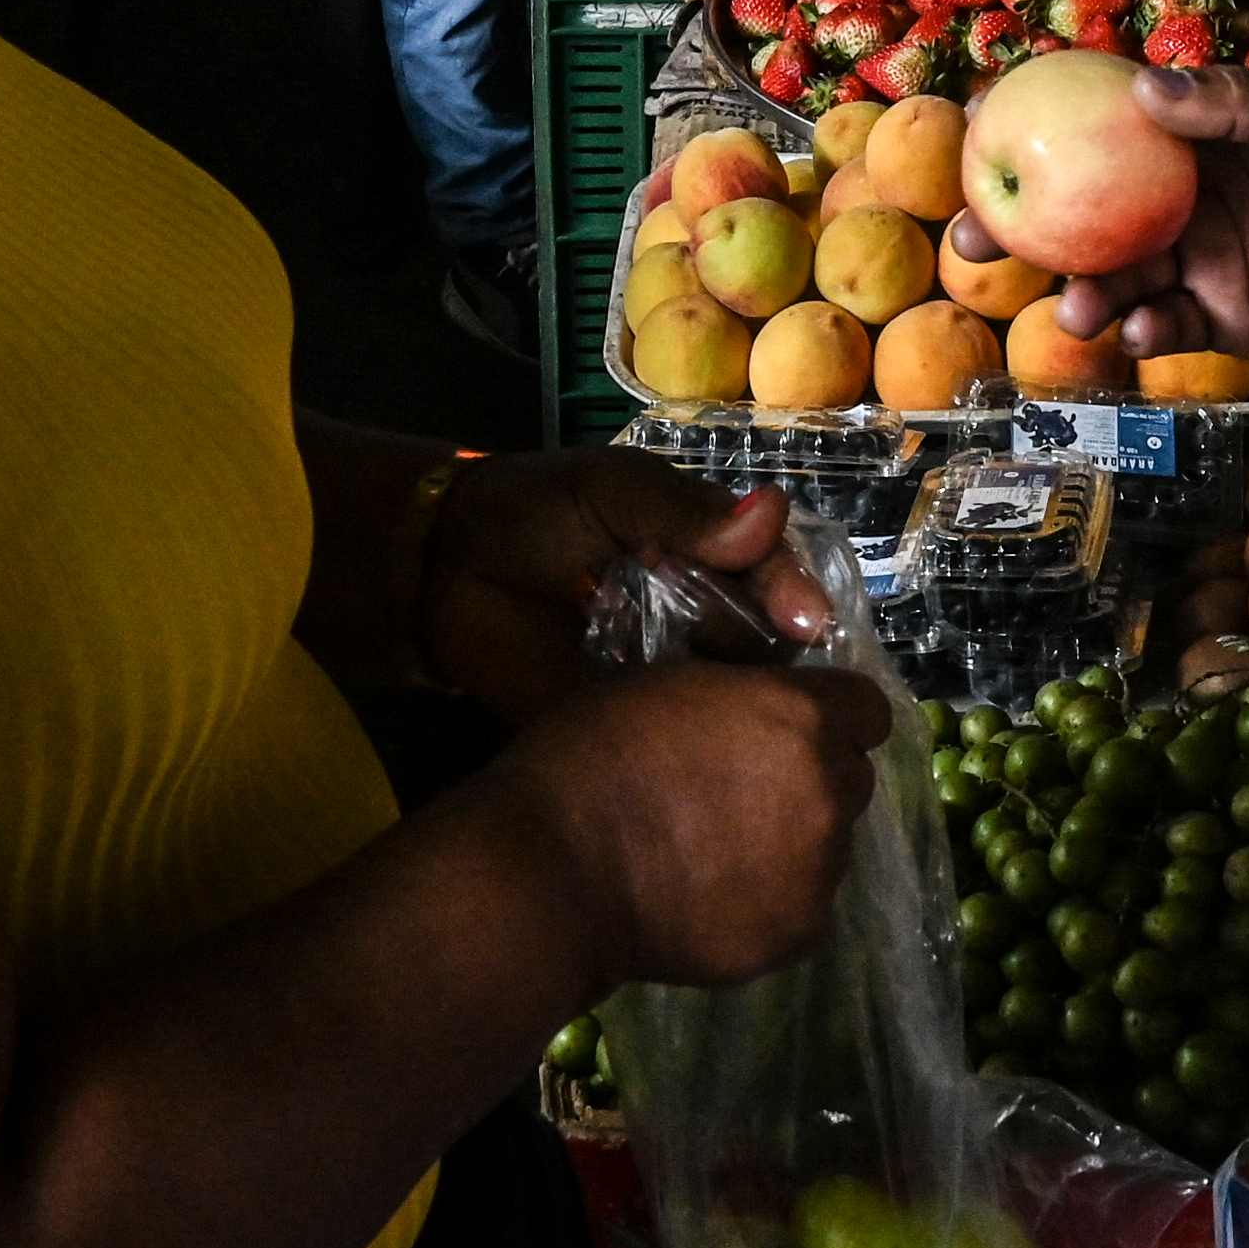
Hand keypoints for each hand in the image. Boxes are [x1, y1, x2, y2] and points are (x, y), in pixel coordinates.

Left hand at [427, 458, 835, 716]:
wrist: (442, 568)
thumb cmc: (533, 510)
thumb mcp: (612, 490)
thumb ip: (685, 509)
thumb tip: (772, 513)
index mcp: (711, 554)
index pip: (775, 575)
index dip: (794, 596)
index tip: (806, 621)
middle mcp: (703, 616)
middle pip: (765, 645)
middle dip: (779, 662)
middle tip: (785, 684)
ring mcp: (667, 673)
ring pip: (727, 698)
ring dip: (742, 711)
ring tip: (751, 728)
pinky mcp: (627, 720)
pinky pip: (671, 739)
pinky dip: (690, 747)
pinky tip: (704, 758)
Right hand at [495, 659, 887, 990]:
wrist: (552, 872)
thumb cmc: (588, 758)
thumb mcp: (665, 685)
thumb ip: (738, 696)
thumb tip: (761, 712)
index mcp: (801, 716)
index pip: (866, 710)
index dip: (832, 718)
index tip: (793, 731)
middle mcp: (827, 789)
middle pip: (851, 780)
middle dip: (812, 781)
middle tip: (746, 796)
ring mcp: (818, 868)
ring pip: (830, 847)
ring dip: (794, 844)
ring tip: (721, 856)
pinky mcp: (798, 934)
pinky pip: (805, 908)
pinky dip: (772, 903)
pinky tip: (715, 900)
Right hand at [1004, 66, 1248, 362]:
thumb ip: (1234, 106)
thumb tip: (1145, 88)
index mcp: (1198, 136)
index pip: (1099, 123)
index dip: (1033, 123)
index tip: (976, 128)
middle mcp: (1183, 196)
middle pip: (1080, 209)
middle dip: (1018, 225)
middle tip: (970, 236)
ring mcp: (1201, 259)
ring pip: (1115, 275)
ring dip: (1083, 292)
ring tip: (1079, 307)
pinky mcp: (1228, 320)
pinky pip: (1167, 327)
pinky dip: (1145, 331)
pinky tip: (1142, 329)